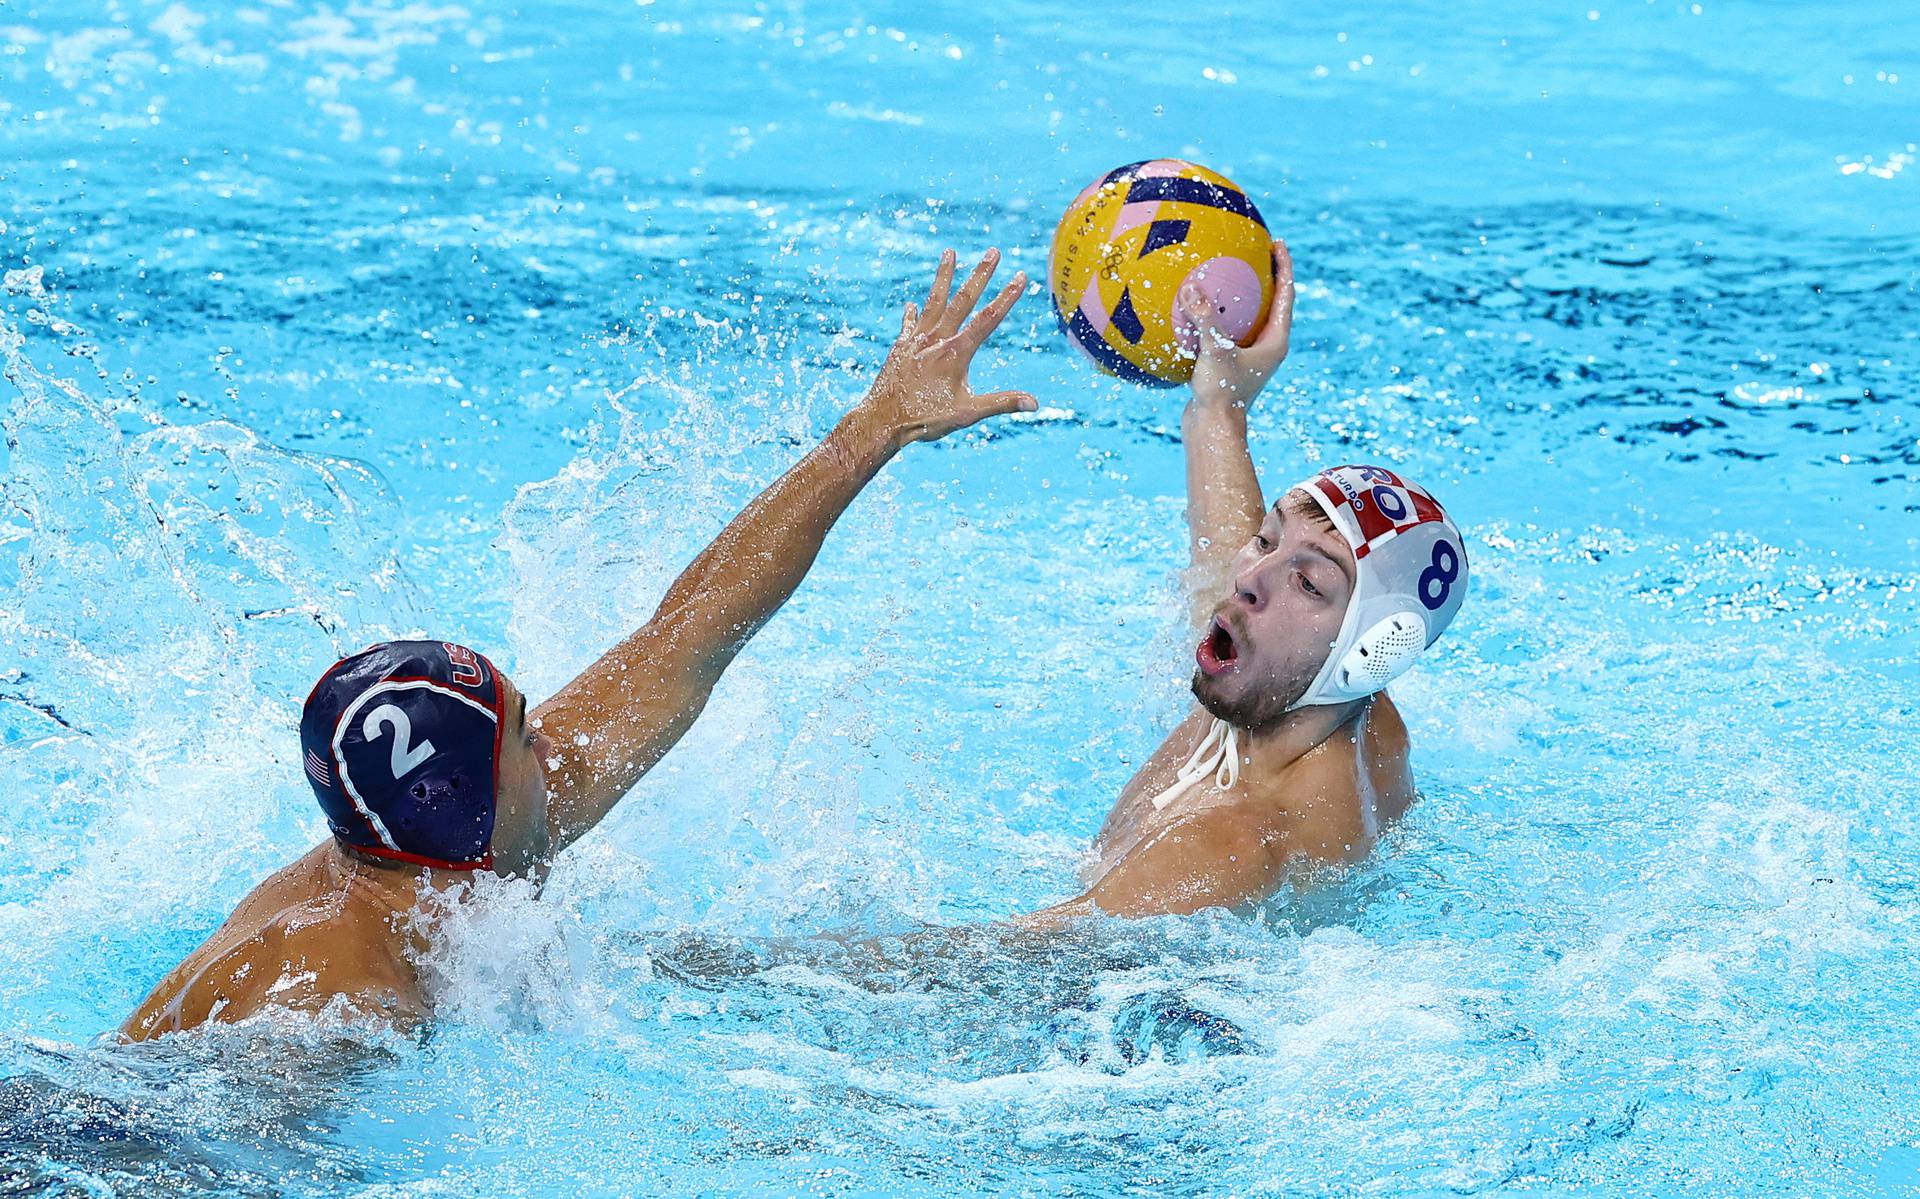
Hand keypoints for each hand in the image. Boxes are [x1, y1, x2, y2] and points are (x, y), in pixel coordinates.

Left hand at [860, 248, 1036, 448]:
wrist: (883, 420)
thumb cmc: (925, 419)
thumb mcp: (967, 414)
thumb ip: (1001, 403)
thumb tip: (1034, 403)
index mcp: (956, 353)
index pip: (988, 319)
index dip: (1006, 297)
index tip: (1020, 277)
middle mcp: (937, 340)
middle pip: (963, 300)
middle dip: (980, 275)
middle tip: (993, 251)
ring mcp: (916, 341)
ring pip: (934, 301)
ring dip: (943, 276)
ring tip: (949, 252)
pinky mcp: (900, 347)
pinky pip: (909, 324)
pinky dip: (913, 314)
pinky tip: (912, 305)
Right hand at [1183, 239, 1295, 410]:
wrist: (1213, 430)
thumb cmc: (1222, 394)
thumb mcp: (1214, 352)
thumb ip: (1206, 319)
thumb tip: (1192, 287)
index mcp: (1275, 341)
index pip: (1286, 294)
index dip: (1284, 267)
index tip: (1278, 243)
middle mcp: (1267, 348)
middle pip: (1272, 302)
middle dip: (1265, 277)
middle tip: (1256, 252)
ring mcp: (1249, 357)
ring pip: (1250, 318)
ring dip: (1242, 297)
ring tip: (1228, 275)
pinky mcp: (1231, 366)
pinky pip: (1227, 333)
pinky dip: (1218, 318)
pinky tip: (1196, 309)